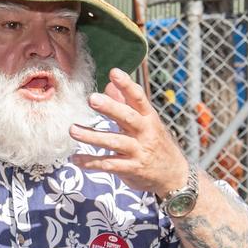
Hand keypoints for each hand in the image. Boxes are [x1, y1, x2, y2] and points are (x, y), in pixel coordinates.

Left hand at [68, 67, 188, 196]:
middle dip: (110, 108)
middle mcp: (145, 132)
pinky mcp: (132, 169)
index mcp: (148, 118)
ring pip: (114, 142)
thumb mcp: (146, 122)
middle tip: (91, 98)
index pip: (139, 98)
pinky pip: (109, 164)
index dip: (127, 85)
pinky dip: (91, 162)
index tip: (114, 72)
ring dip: (92, 136)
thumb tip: (109, 85)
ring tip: (73, 130)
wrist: (174, 175)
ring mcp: (139, 151)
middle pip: (127, 117)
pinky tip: (76, 158)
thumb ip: (125, 104)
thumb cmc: (155, 143)